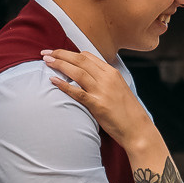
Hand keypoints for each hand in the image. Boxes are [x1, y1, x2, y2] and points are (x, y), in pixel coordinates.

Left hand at [43, 48, 161, 158]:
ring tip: (46, 62)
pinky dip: (63, 84)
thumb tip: (87, 77)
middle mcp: (107, 78)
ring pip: (77, 71)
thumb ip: (104, 81)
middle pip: (80, 60)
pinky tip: (53, 80)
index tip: (58, 53)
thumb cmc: (127, 112)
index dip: (70, 53)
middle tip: (46, 53)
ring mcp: (102, 91)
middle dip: (61, 54)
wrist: (138, 129)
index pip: (88, 56)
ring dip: (59, 64)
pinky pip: (77, 92)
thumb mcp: (118, 89)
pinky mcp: (97, 104)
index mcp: (112, 72)